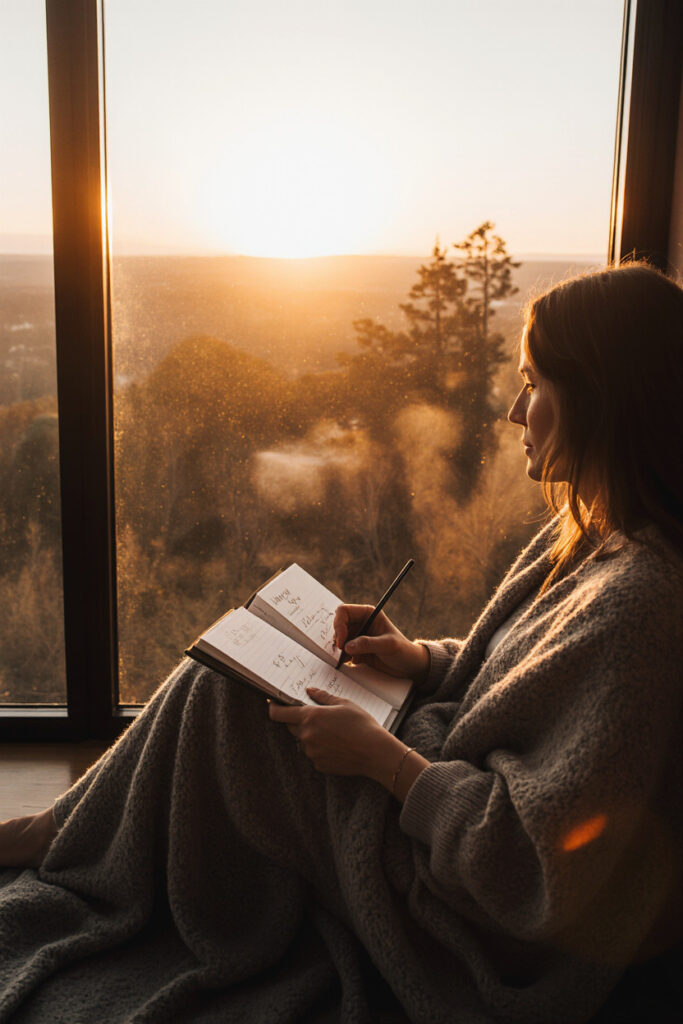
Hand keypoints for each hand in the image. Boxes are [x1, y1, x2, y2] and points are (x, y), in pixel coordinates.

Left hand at [268, 687, 398, 779]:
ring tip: (334, 733)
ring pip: (304, 741)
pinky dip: (320, 749)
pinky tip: (337, 745)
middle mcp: (306, 735)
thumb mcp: (344, 703)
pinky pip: (314, 754)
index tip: (273, 703)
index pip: (279, 714)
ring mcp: (311, 752)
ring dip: (311, 735)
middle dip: (297, 720)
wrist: (374, 752)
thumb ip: (323, 697)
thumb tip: (309, 691)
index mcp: (310, 717)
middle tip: (315, 717)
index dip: (273, 707)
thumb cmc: (362, 724)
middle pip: (290, 727)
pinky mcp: (318, 765)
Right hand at [334, 604, 429, 683]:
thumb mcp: (388, 645)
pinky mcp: (356, 650)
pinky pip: (342, 651)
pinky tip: (352, 662)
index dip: (339, 624)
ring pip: (338, 639)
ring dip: (340, 649)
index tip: (342, 641)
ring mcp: (357, 637)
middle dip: (338, 638)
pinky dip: (342, 657)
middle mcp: (360, 623)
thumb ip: (368, 644)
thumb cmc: (403, 650)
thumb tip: (347, 646)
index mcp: (367, 614)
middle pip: (338, 626)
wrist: (409, 667)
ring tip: (350, 658)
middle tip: (343, 651)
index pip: (344, 612)